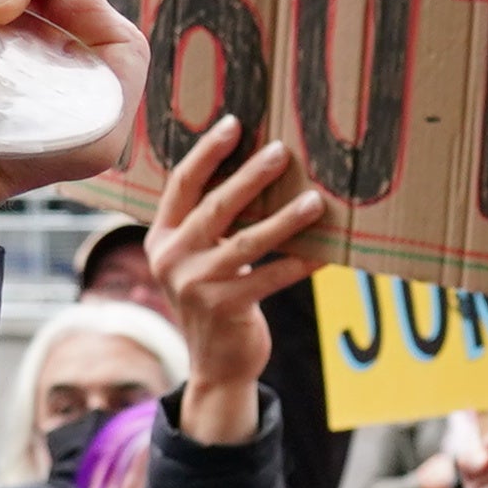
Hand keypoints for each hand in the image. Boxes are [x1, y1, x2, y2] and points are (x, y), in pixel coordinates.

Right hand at [140, 109, 334, 435]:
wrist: (215, 363)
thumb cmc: (216, 297)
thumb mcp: (198, 259)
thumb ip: (210, 223)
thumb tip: (258, 170)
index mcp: (162, 237)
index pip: (182, 184)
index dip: (208, 152)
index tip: (234, 124)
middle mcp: (172, 258)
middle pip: (215, 206)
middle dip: (251, 176)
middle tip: (281, 150)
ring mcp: (196, 285)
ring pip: (247, 242)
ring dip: (285, 219)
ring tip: (315, 201)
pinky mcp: (225, 307)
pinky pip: (271, 277)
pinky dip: (300, 264)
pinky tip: (325, 252)